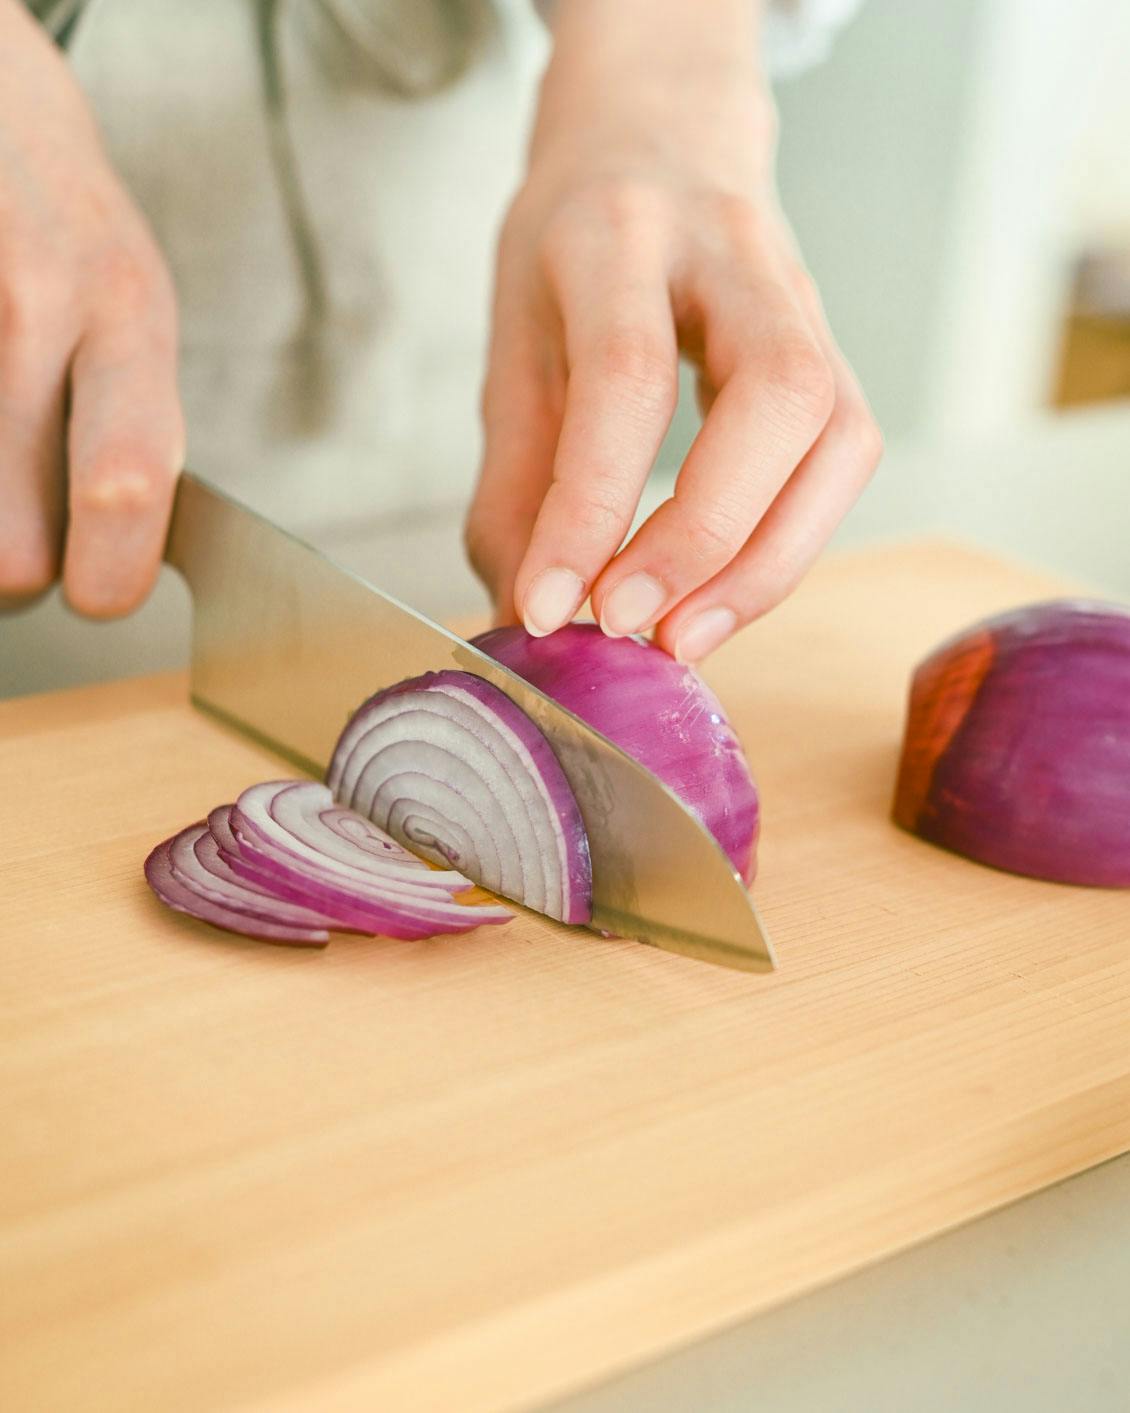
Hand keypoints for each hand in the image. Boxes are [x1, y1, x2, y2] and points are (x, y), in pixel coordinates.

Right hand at [0, 0, 182, 616]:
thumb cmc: (64, 237)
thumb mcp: (134, 311)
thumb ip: (137, 427)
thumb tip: (126, 565)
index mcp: (125, 314)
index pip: (123, 480)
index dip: (109, 572)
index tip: (97, 592)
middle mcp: (32, 305)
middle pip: (8, 551)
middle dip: (15, 571)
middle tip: (19, 539)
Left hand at [466, 0, 881, 660]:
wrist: (661, 138)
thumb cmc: (574, 248)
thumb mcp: (515, 340)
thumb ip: (517, 480)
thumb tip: (524, 613)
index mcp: (622, 232)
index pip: (627, 375)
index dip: (591, 507)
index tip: (549, 609)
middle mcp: (733, 253)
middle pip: (776, 395)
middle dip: (705, 536)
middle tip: (631, 628)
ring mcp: (802, 300)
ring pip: (836, 436)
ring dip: (765, 563)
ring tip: (683, 640)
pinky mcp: (834, 353)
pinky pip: (841, 461)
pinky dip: (784, 547)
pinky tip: (720, 594)